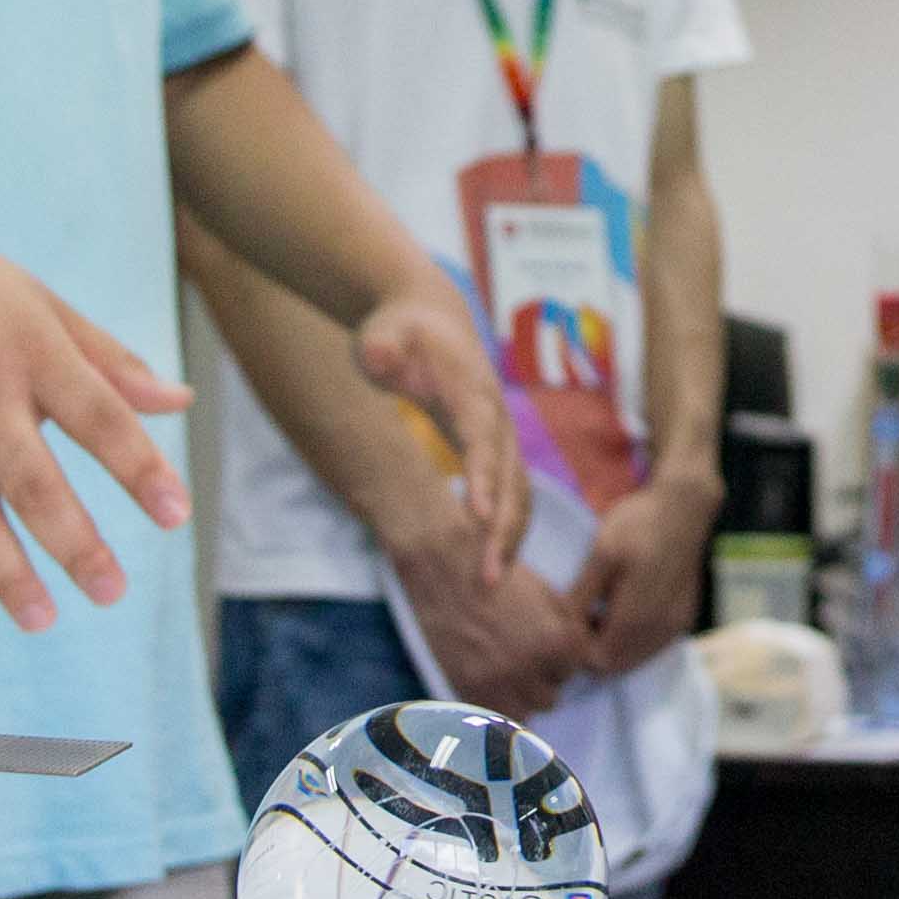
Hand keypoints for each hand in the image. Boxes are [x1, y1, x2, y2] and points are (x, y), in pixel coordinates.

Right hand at [0, 221, 195, 628]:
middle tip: (112, 592)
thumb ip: (106, 358)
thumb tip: (178, 401)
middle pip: (33, 482)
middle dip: (75, 544)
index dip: (140, 468)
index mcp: (29, 347)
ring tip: (43, 620)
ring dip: (8, 574)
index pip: (98, 416)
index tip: (176, 514)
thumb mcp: (35, 301)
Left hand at [348, 283, 525, 582]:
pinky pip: (512, 494)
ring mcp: (500, 435)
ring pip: (519, 493)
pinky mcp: (495, 449)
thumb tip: (379, 356)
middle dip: (503, 529)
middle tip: (486, 578)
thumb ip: (381, 347)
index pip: (482, 440)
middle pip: (511, 478)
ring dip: (510, 538)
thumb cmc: (401, 329)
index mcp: (470, 393)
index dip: (483, 478)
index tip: (479, 518)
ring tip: (489, 583)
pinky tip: (493, 564)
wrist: (429, 316)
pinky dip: (508, 529)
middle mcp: (496, 418)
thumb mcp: (382, 334)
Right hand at [392, 518, 595, 719]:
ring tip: (504, 670)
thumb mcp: (543, 591)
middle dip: (541, 678)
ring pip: (525, 710)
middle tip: (520, 657)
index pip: (575, 667)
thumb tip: (585, 644)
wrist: (438, 567)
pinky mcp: (469, 689)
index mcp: (556, 639)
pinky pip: (496, 715)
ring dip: (520, 695)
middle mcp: (531, 665)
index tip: (543, 644)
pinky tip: (487, 680)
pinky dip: (495, 703)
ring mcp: (499, 682)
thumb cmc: (493, 569)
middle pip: (552, 693)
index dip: (560, 655)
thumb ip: (567, 624)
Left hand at [570, 465, 719, 677]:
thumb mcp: (601, 553)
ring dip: (613, 647)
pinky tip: (621, 611)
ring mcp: (675, 626)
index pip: (598, 662)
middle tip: (579, 618)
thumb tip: (560, 629)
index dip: (577, 649)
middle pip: (616, 667)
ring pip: (634, 660)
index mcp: (637, 616)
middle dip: (593, 651)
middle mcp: (661, 629)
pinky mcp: (683, 619)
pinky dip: (632, 641)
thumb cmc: (638, 524)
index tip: (565, 622)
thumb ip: (582, 596)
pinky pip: (651, 647)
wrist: (684, 506)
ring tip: (598, 613)